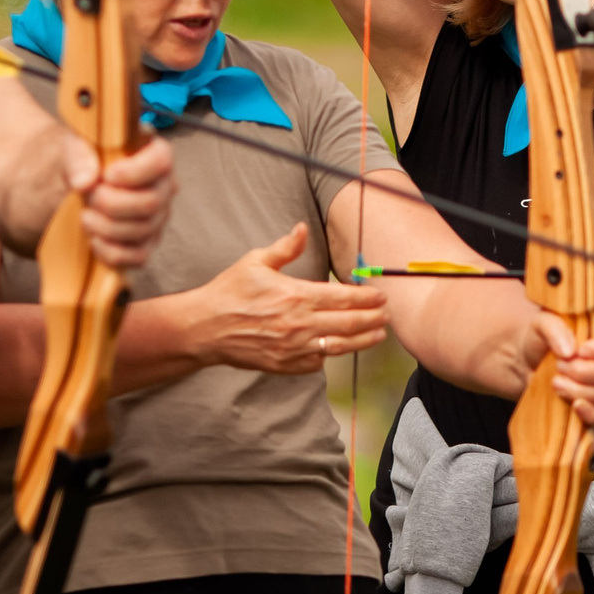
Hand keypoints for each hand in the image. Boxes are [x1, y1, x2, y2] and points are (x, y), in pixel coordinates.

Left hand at [71, 135, 176, 269]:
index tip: (106, 176)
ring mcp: (160, 217)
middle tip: (89, 196)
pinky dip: (112, 252)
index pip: (161, 162)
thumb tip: (84, 182)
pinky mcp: (149, 242)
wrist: (85, 179)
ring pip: (142, 231)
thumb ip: (79, 157)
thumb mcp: (77, 145)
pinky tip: (94, 240)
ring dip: (106, 227)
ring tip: (86, 215)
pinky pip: (139, 257)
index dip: (134, 173)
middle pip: (150, 203)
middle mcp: (166, 186)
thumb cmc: (88, 156)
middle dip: (111, 204)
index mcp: (157, 153)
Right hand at [183, 223, 388, 373]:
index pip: (343, 298)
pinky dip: (331, 354)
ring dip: (363, 340)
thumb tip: (303, 228)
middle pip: (349, 323)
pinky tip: (341, 347)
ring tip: (378, 335)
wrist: (205, 329)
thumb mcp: (255, 262)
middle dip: (373, 319)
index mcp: (296, 296)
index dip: (366, 298)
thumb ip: (285, 248)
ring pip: (339, 345)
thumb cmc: (229, 292)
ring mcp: (294, 348)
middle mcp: (299, 324)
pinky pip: (317, 360)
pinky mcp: (286, 364)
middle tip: (388, 315)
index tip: (381, 296)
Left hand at [536, 313, 593, 426]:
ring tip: (556, 381)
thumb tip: (570, 352)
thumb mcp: (541, 323)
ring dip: (579, 390)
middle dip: (584, 372)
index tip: (581, 351)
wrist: (526, 359)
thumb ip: (555, 329)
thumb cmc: (540, 336)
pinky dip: (591, 414)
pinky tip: (575, 406)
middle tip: (559, 365)